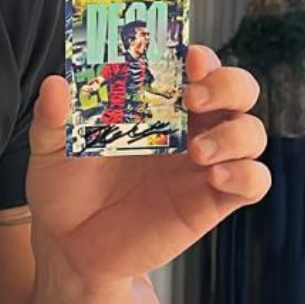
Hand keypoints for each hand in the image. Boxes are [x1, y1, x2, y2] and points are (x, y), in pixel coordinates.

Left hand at [26, 43, 270, 289]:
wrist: (70, 246)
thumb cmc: (65, 189)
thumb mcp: (51, 150)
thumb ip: (52, 118)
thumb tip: (55, 84)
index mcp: (155, 104)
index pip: (195, 66)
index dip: (201, 57)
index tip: (189, 57)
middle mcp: (188, 127)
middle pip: (238, 90)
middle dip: (229, 84)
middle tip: (194, 97)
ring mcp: (204, 164)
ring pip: (251, 133)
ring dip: (236, 134)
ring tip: (198, 152)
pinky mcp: (211, 201)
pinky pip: (254, 182)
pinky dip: (247, 175)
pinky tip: (216, 178)